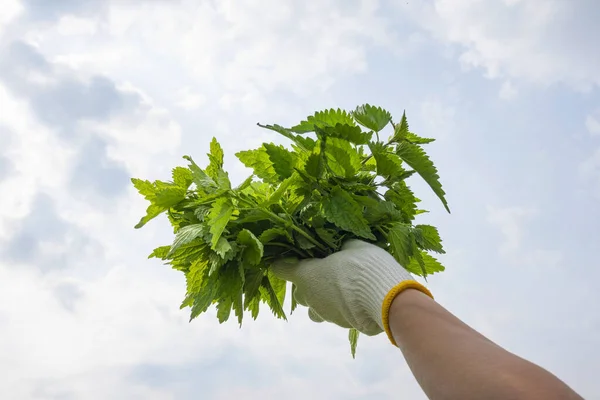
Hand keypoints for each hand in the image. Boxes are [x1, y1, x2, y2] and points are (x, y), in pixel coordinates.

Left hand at [271, 239, 431, 337]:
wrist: (385, 299)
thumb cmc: (363, 265)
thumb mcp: (353, 246)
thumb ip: (342, 248)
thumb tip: (341, 249)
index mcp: (306, 274)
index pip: (282, 270)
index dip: (281, 265)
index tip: (282, 262)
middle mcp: (311, 297)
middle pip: (299, 293)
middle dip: (306, 285)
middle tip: (322, 273)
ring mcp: (325, 313)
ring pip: (314, 310)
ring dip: (320, 301)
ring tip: (338, 291)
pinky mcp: (341, 324)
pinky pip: (334, 315)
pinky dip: (340, 308)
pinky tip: (354, 299)